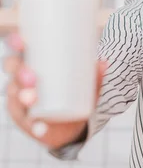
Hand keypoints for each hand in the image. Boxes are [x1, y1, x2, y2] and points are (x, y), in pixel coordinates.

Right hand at [4, 33, 106, 149]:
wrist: (69, 123)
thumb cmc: (72, 92)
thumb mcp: (84, 82)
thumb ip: (95, 76)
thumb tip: (105, 63)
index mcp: (33, 60)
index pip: (18, 48)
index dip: (16, 42)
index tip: (22, 42)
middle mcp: (20, 76)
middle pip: (12, 68)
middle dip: (19, 71)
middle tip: (33, 78)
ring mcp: (18, 97)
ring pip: (13, 93)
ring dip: (21, 96)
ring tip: (32, 99)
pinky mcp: (22, 117)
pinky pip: (22, 119)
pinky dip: (32, 123)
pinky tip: (39, 126)